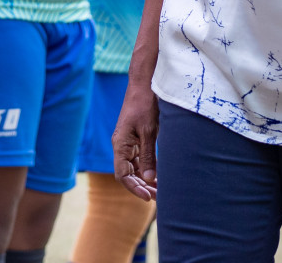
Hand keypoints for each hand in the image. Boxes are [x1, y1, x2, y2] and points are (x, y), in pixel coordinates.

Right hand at [111, 86, 158, 201]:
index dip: (134, 188)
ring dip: (146, 180)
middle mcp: (121, 146)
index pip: (122, 175)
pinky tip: (159, 176)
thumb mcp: (148, 131)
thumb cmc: (144, 104)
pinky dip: (148, 169)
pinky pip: (139, 160)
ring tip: (161, 190)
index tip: (148, 197)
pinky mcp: (136, 139)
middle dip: (142, 187)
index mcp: (120, 145)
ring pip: (134, 168)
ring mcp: (128, 143)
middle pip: (128, 174)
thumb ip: (148, 155)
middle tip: (159, 197)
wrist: (145, 84)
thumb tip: (148, 179)